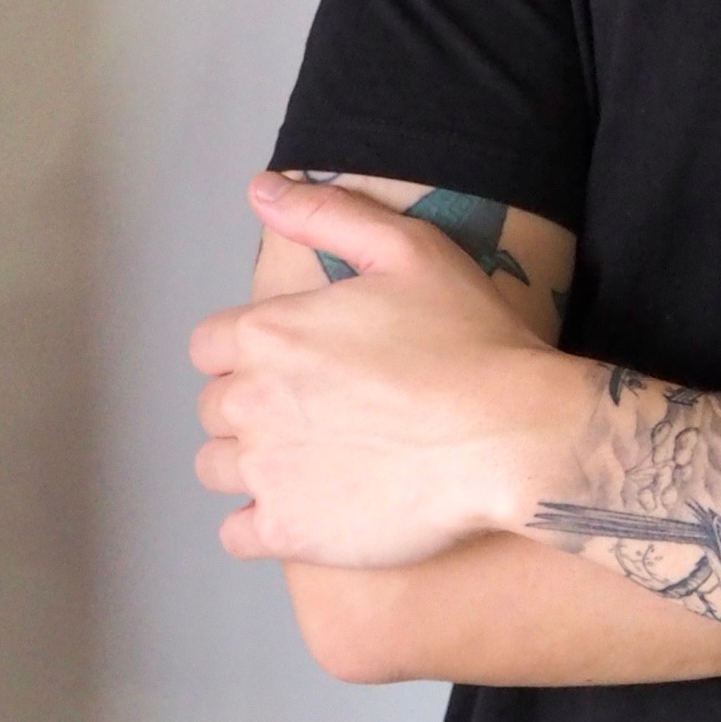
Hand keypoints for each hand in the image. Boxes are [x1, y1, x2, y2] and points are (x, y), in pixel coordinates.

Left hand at [190, 174, 583, 566]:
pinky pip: (236, 533)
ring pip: (217, 468)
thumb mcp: (409, 250)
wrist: (509, 434)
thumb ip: (327, 215)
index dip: (252, 349)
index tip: (302, 358)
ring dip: (251, 462)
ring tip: (314, 457)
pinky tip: (309, 506)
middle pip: (213, 407)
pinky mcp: (287, 534)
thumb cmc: (467, 336)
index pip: (211, 344)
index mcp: (269, 332)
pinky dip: (261, 522)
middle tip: (320, 407)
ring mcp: (265, 473)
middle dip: (254, 403)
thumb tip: (260, 188)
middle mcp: (250, 403)